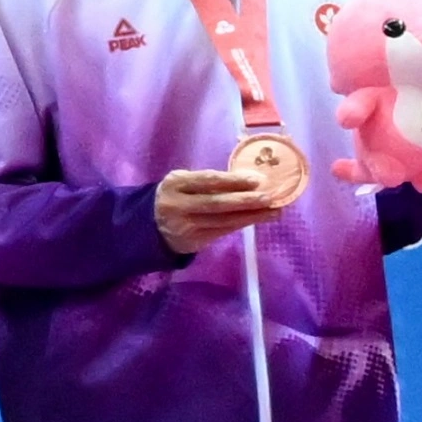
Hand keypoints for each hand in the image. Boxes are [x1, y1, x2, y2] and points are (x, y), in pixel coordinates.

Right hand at [152, 157, 305, 254]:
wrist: (148, 225)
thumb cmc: (174, 197)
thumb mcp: (183, 184)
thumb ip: (208, 182)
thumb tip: (249, 180)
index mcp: (175, 183)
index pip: (208, 181)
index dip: (233, 181)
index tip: (257, 180)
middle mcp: (178, 205)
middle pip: (216, 203)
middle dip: (246, 201)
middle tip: (270, 197)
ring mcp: (184, 225)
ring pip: (223, 220)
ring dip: (252, 216)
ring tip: (274, 211)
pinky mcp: (192, 241)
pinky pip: (222, 231)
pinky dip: (242, 224)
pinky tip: (257, 219)